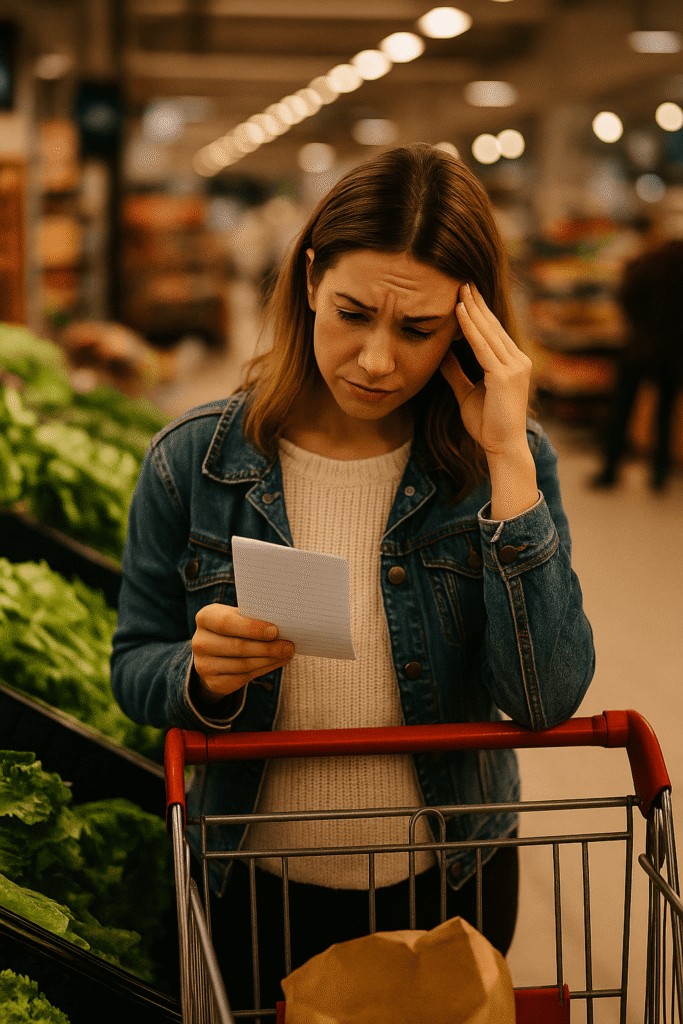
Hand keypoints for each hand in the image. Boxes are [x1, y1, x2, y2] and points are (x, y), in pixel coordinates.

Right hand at [192, 604, 294, 702]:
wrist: (213, 654)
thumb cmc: (232, 628)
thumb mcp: (236, 617)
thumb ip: (253, 619)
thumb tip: (282, 626)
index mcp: (205, 618)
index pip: (227, 623)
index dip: (252, 628)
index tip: (275, 630)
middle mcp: (200, 642)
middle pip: (237, 646)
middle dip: (267, 647)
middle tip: (288, 646)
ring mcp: (204, 665)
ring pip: (243, 664)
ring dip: (269, 660)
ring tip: (286, 653)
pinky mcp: (214, 682)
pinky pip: (243, 678)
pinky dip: (264, 669)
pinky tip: (276, 662)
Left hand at [439, 282, 531, 458]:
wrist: (502, 448)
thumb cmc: (488, 425)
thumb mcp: (467, 393)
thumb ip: (457, 372)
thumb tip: (442, 353)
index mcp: (512, 363)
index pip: (492, 332)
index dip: (479, 312)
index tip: (465, 293)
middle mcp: (518, 360)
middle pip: (492, 325)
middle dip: (476, 302)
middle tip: (462, 279)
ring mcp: (514, 367)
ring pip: (488, 331)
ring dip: (472, 308)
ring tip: (460, 287)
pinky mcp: (505, 376)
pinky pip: (483, 346)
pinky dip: (470, 328)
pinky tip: (460, 311)